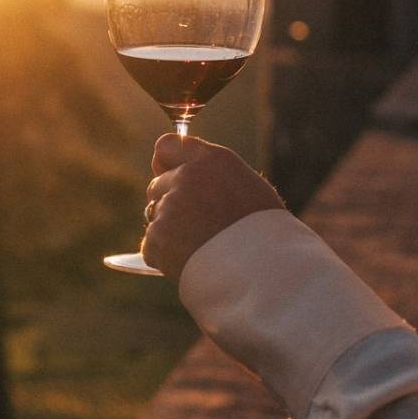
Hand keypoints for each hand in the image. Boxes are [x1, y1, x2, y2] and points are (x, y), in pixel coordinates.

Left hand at [140, 134, 284, 280]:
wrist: (263, 272)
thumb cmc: (266, 234)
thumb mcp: (250, 189)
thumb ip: (214, 177)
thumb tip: (188, 176)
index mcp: (213, 160)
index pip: (166, 145)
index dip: (165, 164)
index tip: (168, 175)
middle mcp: (187, 177)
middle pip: (157, 186)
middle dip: (168, 203)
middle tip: (196, 225)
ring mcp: (169, 207)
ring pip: (155, 217)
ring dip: (169, 232)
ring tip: (201, 248)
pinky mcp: (157, 237)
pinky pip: (151, 246)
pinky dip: (165, 257)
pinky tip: (191, 261)